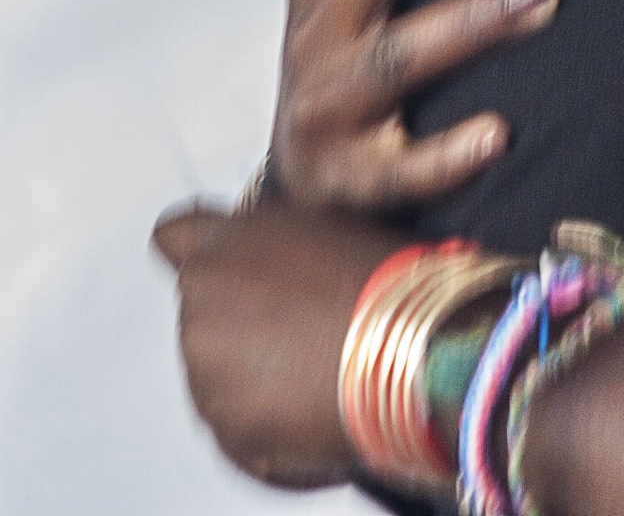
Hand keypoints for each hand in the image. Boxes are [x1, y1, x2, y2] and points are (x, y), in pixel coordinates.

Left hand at [152, 201, 397, 487]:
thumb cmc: (390, 278)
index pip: (174, 234)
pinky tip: (318, 404)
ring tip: (320, 370)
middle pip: (206, 312)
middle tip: (303, 330)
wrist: (418, 345)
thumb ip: (282, 247)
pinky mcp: (220, 424)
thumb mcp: (333, 232)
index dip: (193, 249)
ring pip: (219, 370)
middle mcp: (202, 298)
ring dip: (254, 373)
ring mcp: (203, 366)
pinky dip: (268, 419)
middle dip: (242, 321)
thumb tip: (276, 267)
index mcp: (231, 239)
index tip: (223, 268)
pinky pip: (237, 422)